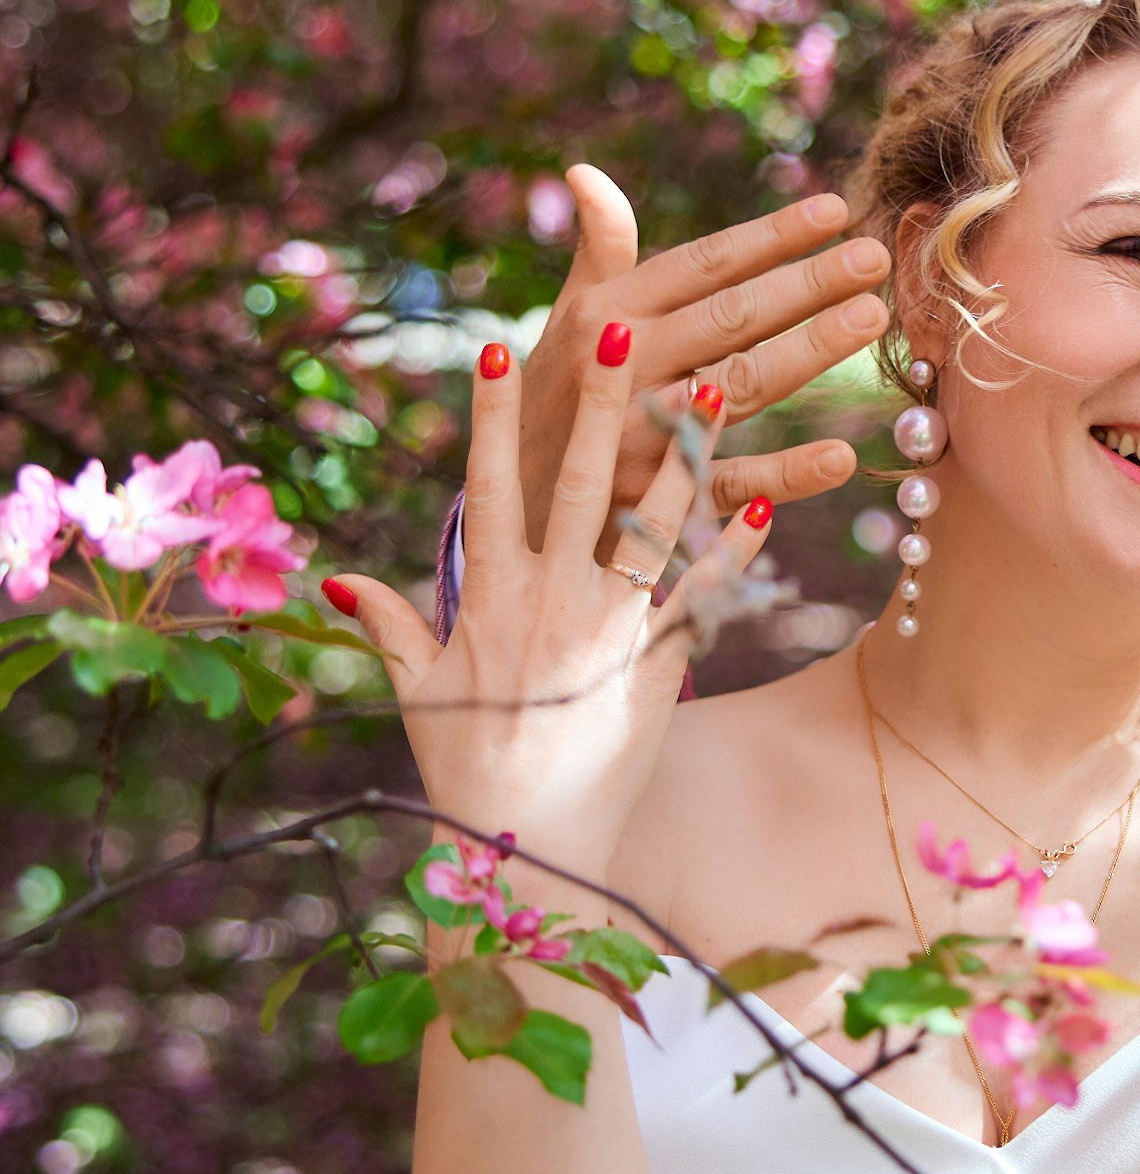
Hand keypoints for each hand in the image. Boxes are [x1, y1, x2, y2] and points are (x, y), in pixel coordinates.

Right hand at [331, 331, 768, 885]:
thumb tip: (337, 580)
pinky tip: (768, 501)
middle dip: (600, 402)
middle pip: (578, 483)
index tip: (498, 349)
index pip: (488, 487)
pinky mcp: (658, 667)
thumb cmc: (465, 768)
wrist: (528, 845)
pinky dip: (736, 552)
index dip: (491, 418)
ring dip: (686, 455)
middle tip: (619, 328)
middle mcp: (549, 601)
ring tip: (716, 388)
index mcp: (488, 597)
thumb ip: (387, 626)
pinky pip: (704, 598)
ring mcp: (609, 631)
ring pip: (652, 525)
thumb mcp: (416, 692)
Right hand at [513, 166, 890, 551]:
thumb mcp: (569, 316)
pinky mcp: (653, 504)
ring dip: (806, 352)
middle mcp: (624, 369)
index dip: (770, 236)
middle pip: (731, 318)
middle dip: (805, 284)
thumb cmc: (554, 392)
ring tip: (871, 316)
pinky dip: (784, 474)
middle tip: (874, 256)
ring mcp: (640, 436)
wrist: (507, 497)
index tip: (834, 209)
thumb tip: (586, 171)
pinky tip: (841, 455)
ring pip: (737, 388)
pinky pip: (728, 484)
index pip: (704, 265)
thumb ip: (599, 249)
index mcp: (609, 315)